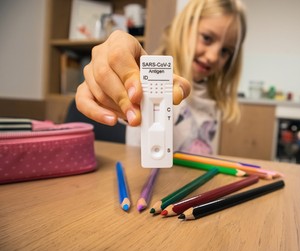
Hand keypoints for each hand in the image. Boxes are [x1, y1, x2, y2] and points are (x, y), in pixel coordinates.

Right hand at [75, 30, 190, 125]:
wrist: (138, 79)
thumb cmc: (150, 74)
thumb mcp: (167, 77)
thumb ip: (177, 85)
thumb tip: (177, 95)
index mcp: (121, 41)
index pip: (120, 55)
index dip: (128, 76)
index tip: (138, 95)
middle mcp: (102, 53)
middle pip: (105, 74)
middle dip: (122, 99)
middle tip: (137, 116)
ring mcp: (90, 71)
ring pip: (97, 90)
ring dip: (116, 108)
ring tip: (134, 119)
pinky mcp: (85, 88)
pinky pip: (83, 101)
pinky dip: (96, 113)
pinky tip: (112, 121)